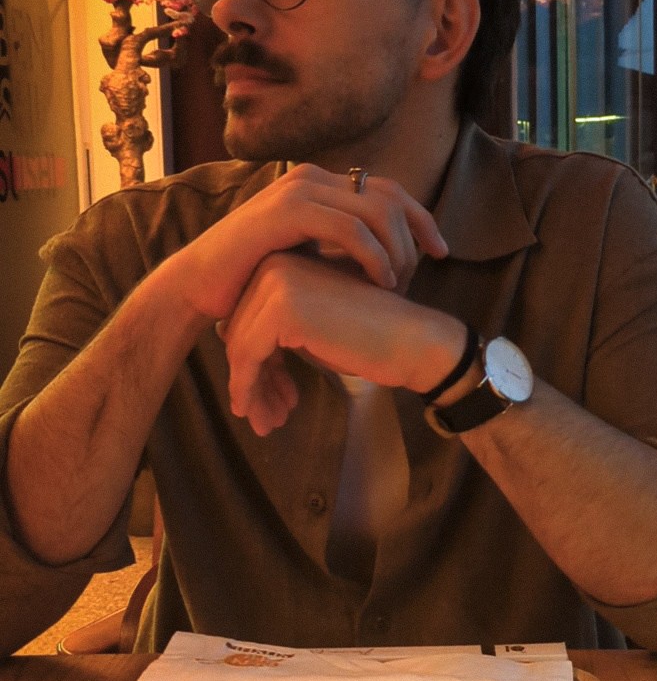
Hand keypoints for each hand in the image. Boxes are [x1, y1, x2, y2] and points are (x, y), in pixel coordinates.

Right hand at [158, 165, 447, 329]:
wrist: (200, 286)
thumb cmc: (253, 276)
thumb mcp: (307, 253)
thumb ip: (339, 244)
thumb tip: (385, 251)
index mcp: (319, 183)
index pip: (387, 189)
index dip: (421, 217)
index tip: (441, 251)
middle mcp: (312, 176)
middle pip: (390, 195)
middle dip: (417, 231)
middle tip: (426, 268)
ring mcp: (300, 190)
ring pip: (376, 211)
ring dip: (398, 248)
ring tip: (399, 281)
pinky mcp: (289, 211)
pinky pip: (351, 228)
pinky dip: (374, 255)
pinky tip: (380, 279)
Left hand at [220, 252, 466, 435]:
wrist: (410, 340)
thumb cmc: (367, 335)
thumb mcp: (310, 323)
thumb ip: (271, 324)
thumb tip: (221, 337)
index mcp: (284, 257)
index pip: (243, 314)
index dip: (252, 361)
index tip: (269, 395)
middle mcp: (276, 261)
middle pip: (236, 330)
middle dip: (248, 379)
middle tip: (263, 418)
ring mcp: (278, 281)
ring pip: (238, 346)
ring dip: (248, 390)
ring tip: (265, 423)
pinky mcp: (283, 307)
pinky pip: (247, 356)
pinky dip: (248, 389)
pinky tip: (262, 416)